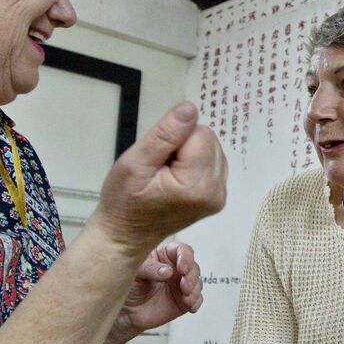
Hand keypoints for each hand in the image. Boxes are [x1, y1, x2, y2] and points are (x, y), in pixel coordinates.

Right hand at [87, 102, 226, 258]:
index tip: (157, 159)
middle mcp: (216, 191)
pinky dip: (194, 164)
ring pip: (211, 148)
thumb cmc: (124, 202)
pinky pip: (211, 162)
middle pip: (208, 139)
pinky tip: (175, 179)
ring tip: (165, 175)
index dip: (174, 138)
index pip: (199, 132)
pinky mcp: (217, 197)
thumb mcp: (135, 163)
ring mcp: (219, 196)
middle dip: (183, 145)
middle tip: (159, 168)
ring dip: (189, 154)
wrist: (126, 235)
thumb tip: (190, 109)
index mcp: (198, 184)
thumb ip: (165, 135)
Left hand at [105, 243, 202, 343]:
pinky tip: (190, 305)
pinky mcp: (183, 301)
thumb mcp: (135, 273)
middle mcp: (175, 269)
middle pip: (193, 266)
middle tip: (185, 285)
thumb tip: (168, 271)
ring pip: (197, 282)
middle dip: (191, 276)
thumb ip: (150, 269)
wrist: (126, 312)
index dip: (185, 257)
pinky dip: (196, 302)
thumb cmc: (128, 287)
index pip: (181, 250)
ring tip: (186, 297)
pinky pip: (196, 299)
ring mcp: (180, 285)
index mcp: (164, 256)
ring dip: (195, 289)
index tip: (182, 268)